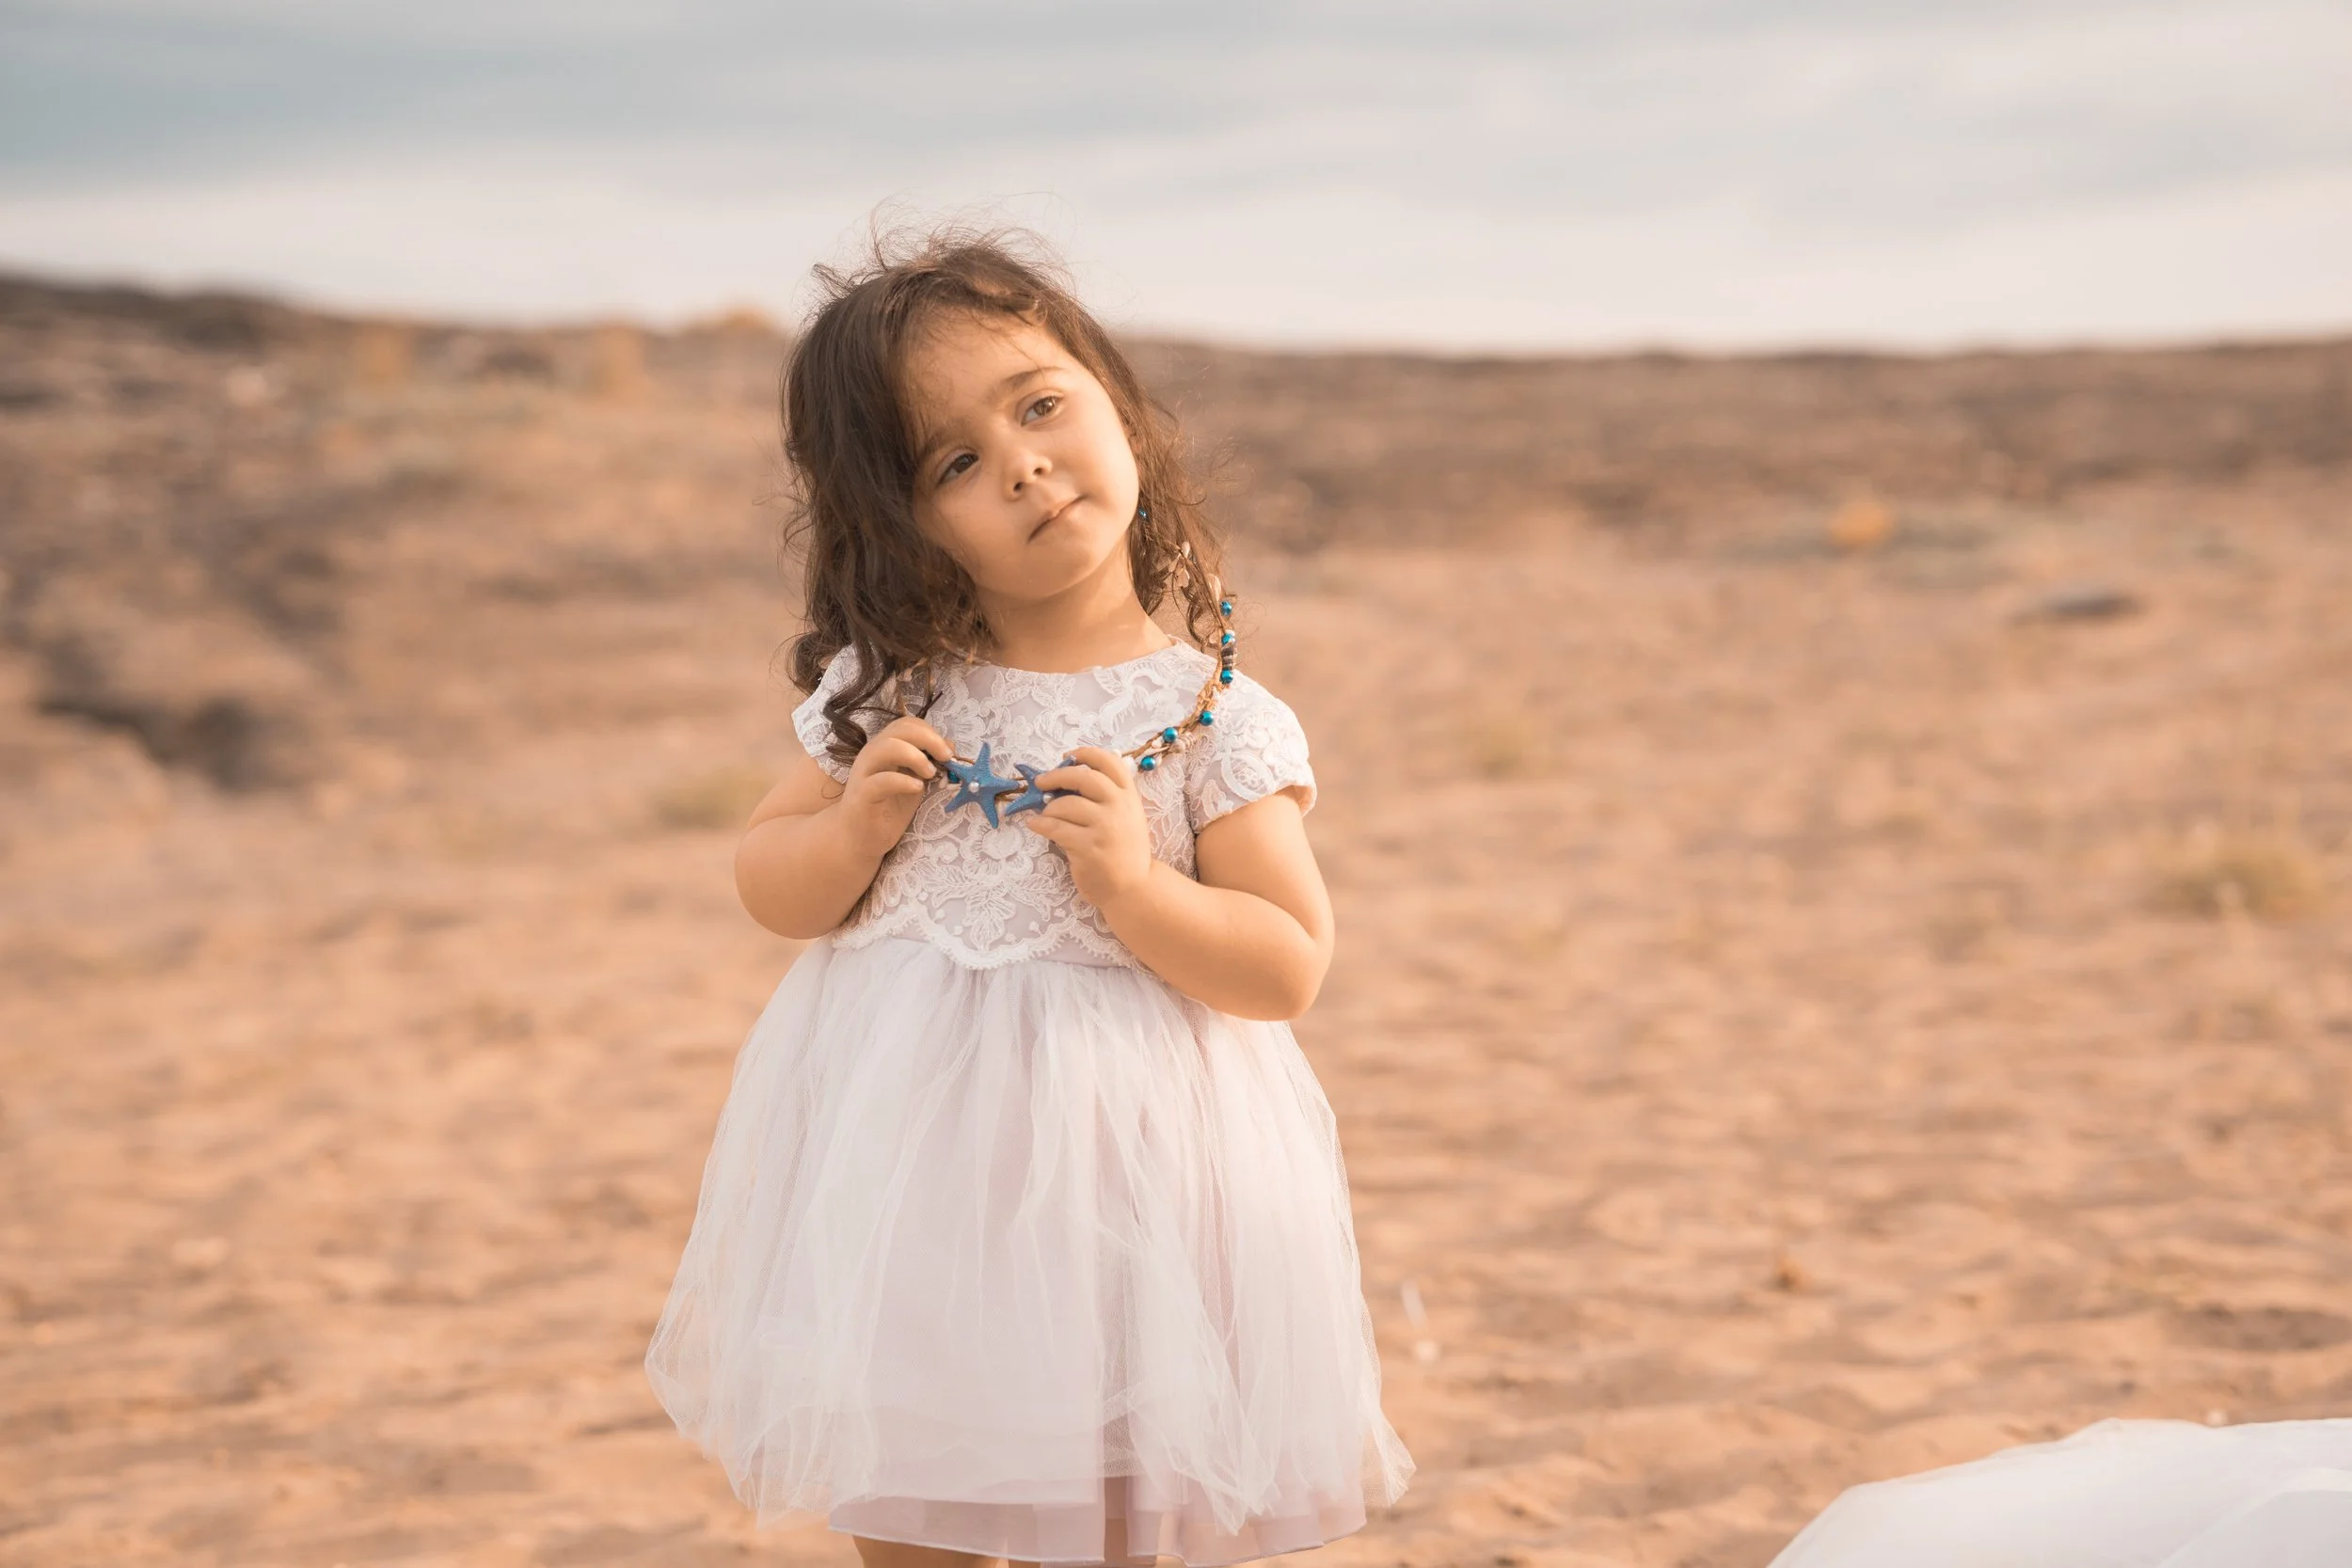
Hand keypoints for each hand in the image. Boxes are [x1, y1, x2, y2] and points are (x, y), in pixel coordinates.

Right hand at [836, 716, 950, 858]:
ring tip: (930, 773)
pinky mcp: (862, 795)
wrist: (858, 837)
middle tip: (946, 757)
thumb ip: (928, 764)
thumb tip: (949, 747)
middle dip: (928, 739)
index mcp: (885, 748)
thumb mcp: (914, 782)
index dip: (930, 732)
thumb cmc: (887, 808)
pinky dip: (903, 781)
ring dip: (914, 756)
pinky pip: (881, 781)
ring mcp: (864, 773)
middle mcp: (872, 754)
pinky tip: (917, 788)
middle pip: (899, 730)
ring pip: (886, 747)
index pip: (907, 724)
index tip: (947, 752)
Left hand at [1022, 745, 1156, 911]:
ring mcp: (1105, 828)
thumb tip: (1065, 778)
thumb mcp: (1126, 817)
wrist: (1133, 888)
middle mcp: (1119, 807)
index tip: (1068, 755)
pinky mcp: (1088, 848)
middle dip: (1057, 775)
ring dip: (1048, 808)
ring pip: (1065, 804)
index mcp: (1129, 796)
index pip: (1111, 762)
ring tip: (1044, 816)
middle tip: (1041, 782)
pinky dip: (1040, 824)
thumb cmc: (1123, 851)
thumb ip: (1106, 797)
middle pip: (1084, 777)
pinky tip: (1035, 826)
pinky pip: (1055, 828)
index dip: (1087, 753)